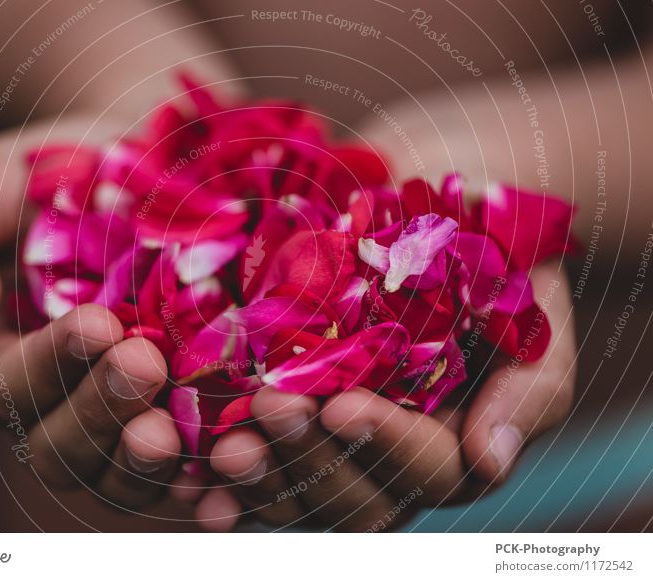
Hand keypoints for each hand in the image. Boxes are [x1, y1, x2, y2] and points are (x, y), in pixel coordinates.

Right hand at [0, 115, 182, 510]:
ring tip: (183, 431)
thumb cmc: (50, 181)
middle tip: (145, 364)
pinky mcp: (180, 418)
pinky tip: (234, 465)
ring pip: (124, 474)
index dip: (51, 366)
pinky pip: (189, 469)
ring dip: (152, 463)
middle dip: (103, 414)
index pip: (10, 388)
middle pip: (64, 449)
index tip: (98, 323)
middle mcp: (58, 405)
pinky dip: (208, 478)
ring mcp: (122, 418)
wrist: (137, 177)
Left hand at [196, 261, 575, 530]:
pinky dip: (217, 472)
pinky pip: (250, 454)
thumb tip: (489, 464)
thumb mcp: (531, 311)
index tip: (345, 405)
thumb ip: (527, 389)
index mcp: (453, 444)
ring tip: (223, 447)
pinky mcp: (279, 412)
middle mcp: (385, 458)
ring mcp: (329, 442)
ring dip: (258, 475)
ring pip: (294, 488)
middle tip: (271, 410)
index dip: (386, 444)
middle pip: (351, 496)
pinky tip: (189, 471)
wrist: (424, 196)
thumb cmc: (490, 253)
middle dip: (311, 457)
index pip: (426, 468)